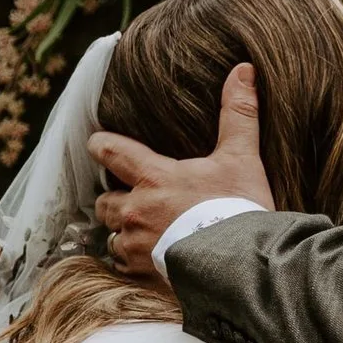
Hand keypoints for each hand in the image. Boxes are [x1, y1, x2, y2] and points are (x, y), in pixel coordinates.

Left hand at [90, 63, 274, 277]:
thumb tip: (244, 70)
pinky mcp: (143, 273)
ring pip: (113, 237)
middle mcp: (136, 210)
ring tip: (145, 234)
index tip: (98, 145)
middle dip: (114, 200)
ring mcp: (136, 245)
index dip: (101, 146)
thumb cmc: (238, 209)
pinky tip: (152, 262)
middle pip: (105, 202)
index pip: (110, 151)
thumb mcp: (241, 158)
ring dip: (124, 234)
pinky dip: (133, 264)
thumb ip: (238, 114)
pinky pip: (124, 267)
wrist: (242, 264)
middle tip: (133, 200)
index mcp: (154, 177)